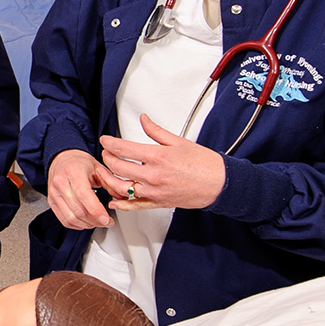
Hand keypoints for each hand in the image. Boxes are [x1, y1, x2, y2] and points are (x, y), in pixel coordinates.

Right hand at [45, 149, 120, 228]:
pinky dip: (77, 225)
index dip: (96, 210)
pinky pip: (64, 220)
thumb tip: (121, 197)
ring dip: (87, 224)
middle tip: (107, 222)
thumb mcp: (98, 167)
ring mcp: (54, 193)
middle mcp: (61, 182)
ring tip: (97, 222)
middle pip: (78, 210)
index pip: (84, 195)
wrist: (61, 159)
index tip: (107, 219)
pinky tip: (86, 222)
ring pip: (71, 218)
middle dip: (95, 221)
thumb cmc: (79, 162)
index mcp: (73, 171)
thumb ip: (109, 183)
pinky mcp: (51, 202)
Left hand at [93, 115, 225, 209]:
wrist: (220, 184)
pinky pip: (135, 206)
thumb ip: (156, 131)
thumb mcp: (179, 141)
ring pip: (121, 188)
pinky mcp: (158, 203)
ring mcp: (154, 191)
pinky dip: (121, 204)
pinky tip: (114, 200)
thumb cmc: (204, 164)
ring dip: (108, 180)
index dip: (110, 143)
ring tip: (104, 173)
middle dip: (107, 158)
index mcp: (158, 157)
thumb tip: (144, 119)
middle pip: (118, 167)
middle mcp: (154, 175)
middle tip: (105, 153)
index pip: (124, 148)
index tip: (105, 140)